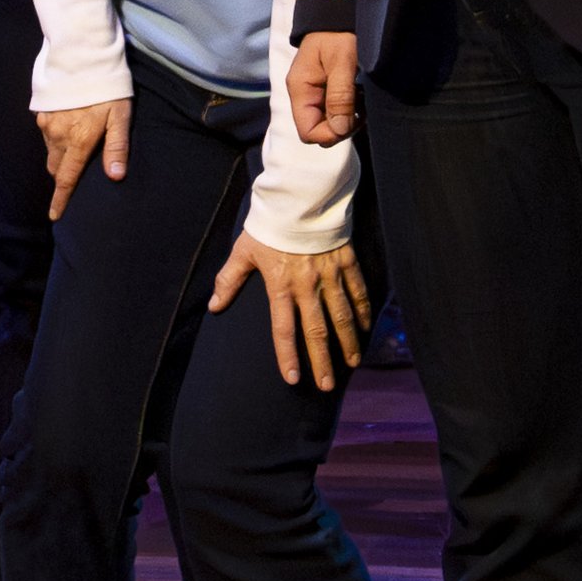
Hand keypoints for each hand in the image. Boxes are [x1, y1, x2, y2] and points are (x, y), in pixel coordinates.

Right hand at [42, 99, 131, 218]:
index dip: (61, 199)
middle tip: (71, 182)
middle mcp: (57, 136)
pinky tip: (67, 131)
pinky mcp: (41, 112)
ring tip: (73, 153)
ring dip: (59, 158)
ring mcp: (46, 124)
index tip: (55, 216)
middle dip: (62, 177)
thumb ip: (117, 146)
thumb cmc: (107, 87)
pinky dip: (55, 140)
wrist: (81, 58)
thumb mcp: (120, 116)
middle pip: (56, 167)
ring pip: (50, 152)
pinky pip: (46, 135)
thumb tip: (115, 176)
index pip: (66, 178)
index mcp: (78, 141)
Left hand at [209, 231, 372, 390]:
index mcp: (281, 286)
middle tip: (327, 385)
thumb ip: (229, 280)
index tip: (294, 379)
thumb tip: (214, 306)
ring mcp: (330, 275)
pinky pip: (358, 291)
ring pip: (342, 316)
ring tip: (352, 364)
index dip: (288, 356)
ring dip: (347, 342)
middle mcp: (308, 286)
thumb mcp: (244, 251)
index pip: (284, 330)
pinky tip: (367, 328)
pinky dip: (364, 310)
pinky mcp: (346, 262)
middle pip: (317, 330)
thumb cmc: (270, 224)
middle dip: (323, 361)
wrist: (300, 195)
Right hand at [290, 31, 358, 147]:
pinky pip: (333, 108)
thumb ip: (340, 97)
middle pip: (318, 129)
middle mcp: (303, 94)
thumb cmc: (338, 32)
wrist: (337, 9)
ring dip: (346, 117)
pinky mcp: (324, 86)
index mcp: (300, 89)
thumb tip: (339, 130)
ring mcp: (313, 91)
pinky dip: (347, 107)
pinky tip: (358, 94)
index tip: (354, 119)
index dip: (331, 133)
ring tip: (362, 98)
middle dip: (341, 126)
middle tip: (362, 109)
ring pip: (327, 121)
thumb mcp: (342, 62)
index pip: (308, 132)